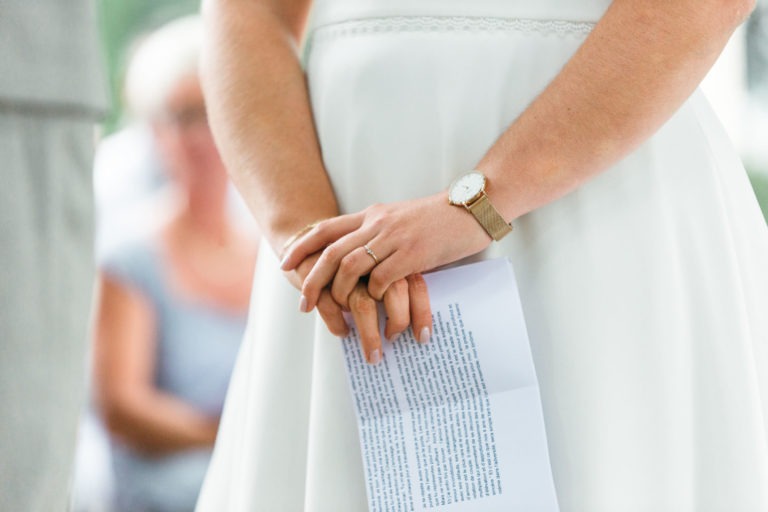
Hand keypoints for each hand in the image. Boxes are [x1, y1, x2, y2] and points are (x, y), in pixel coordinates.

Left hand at [280, 192, 491, 311]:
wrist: (472, 209)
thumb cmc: (439, 220)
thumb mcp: (399, 220)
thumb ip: (378, 235)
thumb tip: (359, 261)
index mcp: (371, 215)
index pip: (325, 228)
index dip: (301, 246)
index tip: (284, 263)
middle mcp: (377, 224)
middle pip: (331, 252)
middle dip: (312, 280)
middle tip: (305, 304)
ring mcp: (394, 238)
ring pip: (350, 267)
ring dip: (341, 294)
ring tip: (341, 315)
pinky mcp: (412, 254)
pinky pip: (381, 279)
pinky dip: (373, 297)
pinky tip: (377, 307)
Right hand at [284, 252, 432, 363]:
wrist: (310, 234)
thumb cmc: (352, 260)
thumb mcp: (382, 264)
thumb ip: (399, 285)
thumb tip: (419, 324)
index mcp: (391, 253)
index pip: (416, 284)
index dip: (422, 312)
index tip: (424, 337)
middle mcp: (370, 258)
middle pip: (394, 293)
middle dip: (398, 323)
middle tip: (396, 343)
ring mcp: (344, 265)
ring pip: (363, 304)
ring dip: (369, 334)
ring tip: (372, 355)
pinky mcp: (315, 270)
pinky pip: (329, 304)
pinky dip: (337, 322)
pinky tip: (343, 332)